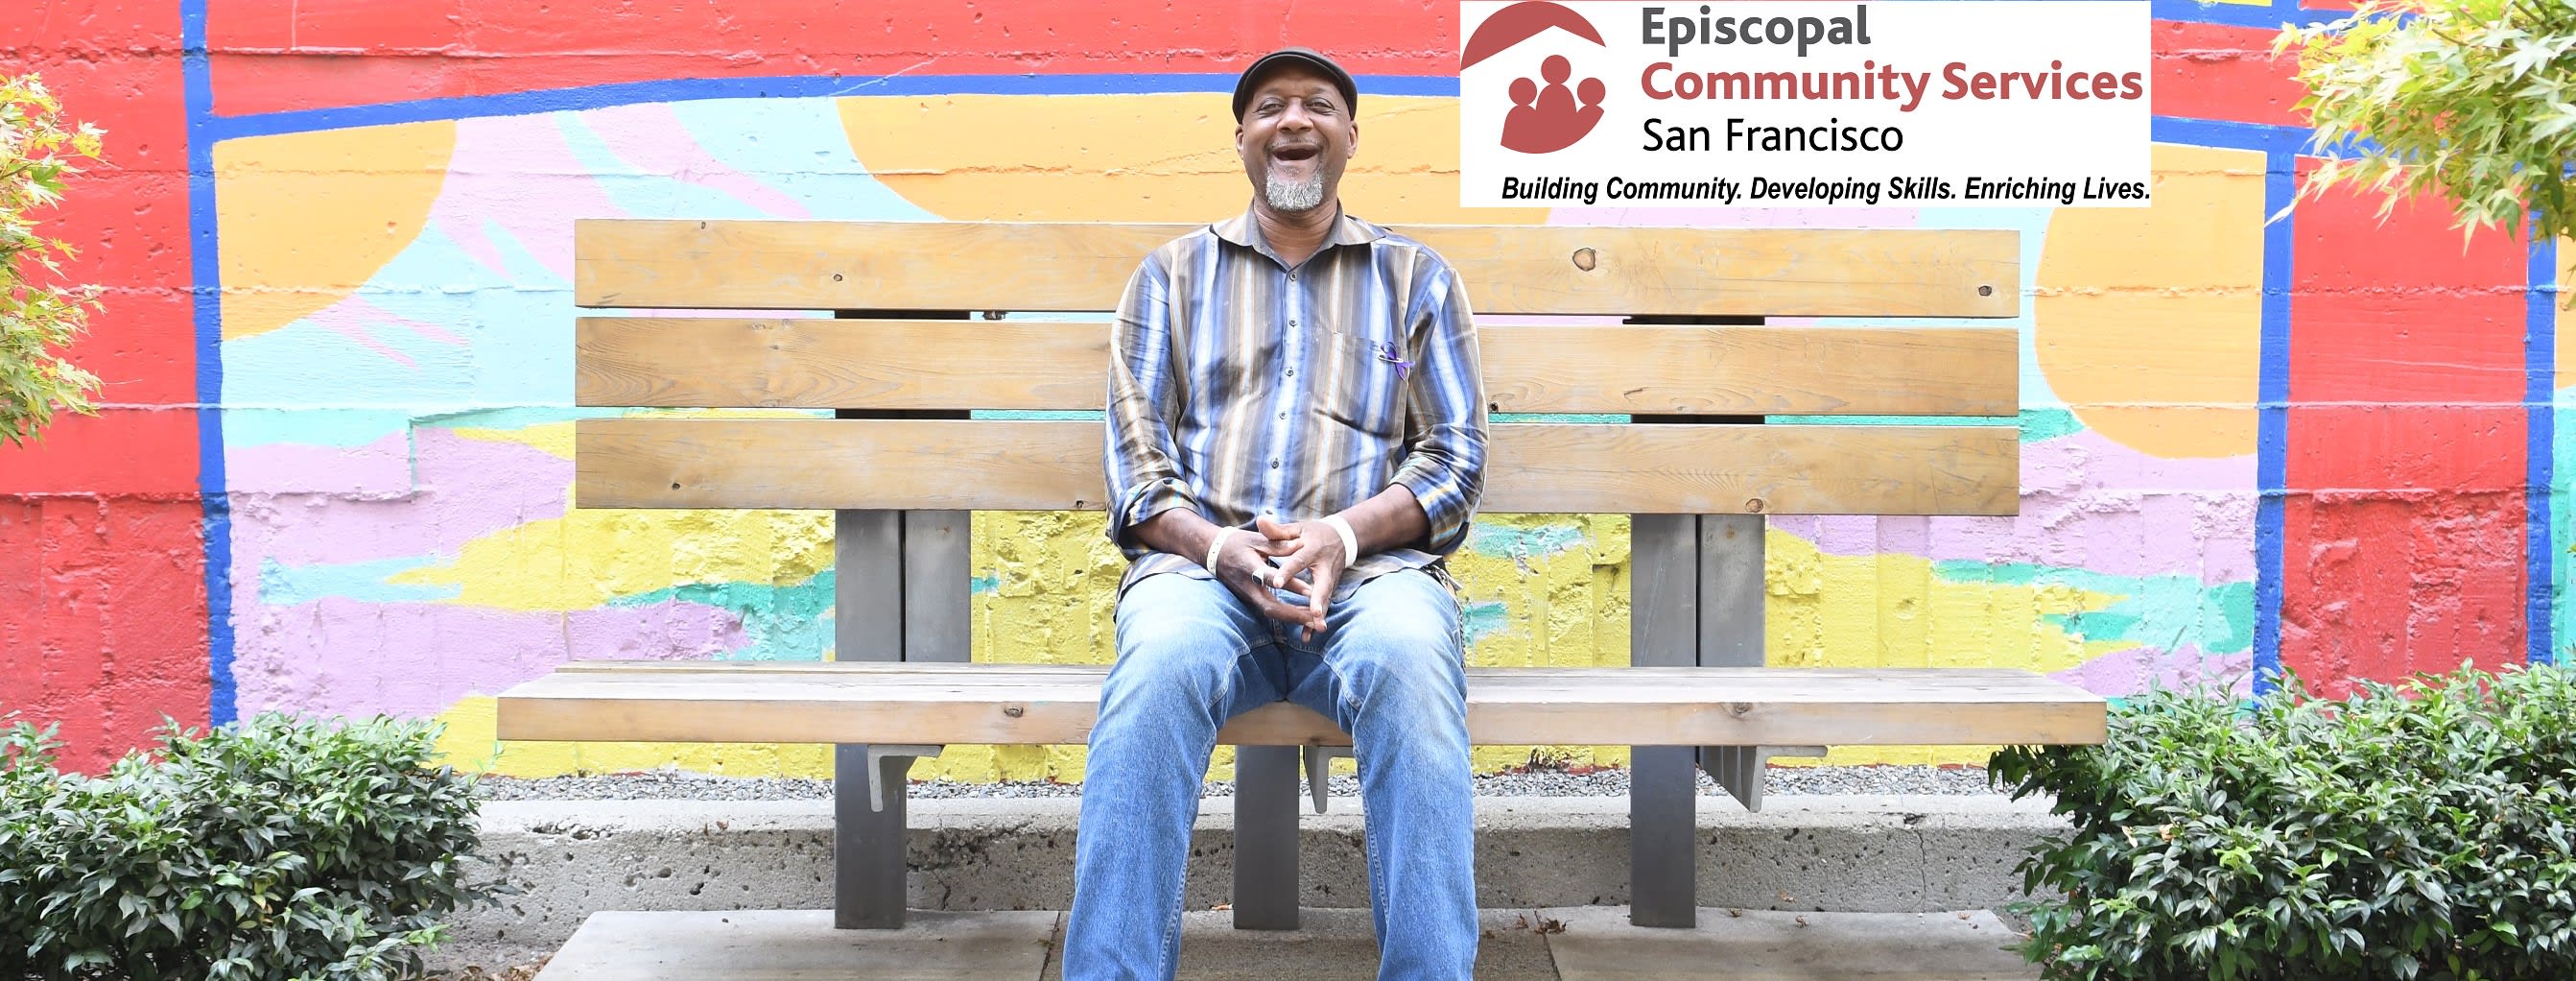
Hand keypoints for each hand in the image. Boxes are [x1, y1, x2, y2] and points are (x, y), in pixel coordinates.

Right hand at [1204, 526, 1321, 632]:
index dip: (1289, 584)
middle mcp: (1249, 587)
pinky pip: (1271, 610)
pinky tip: (1304, 616)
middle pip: (1272, 608)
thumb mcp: (1256, 539)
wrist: (1212, 553)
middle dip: (1295, 616)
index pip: (1271, 579)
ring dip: (1294, 618)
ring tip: (1316, 623)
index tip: (1310, 591)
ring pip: (1273, 613)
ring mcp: (1249, 596)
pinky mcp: (1251, 599)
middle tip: (1317, 621)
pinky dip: (1288, 614)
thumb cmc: (1236, 543)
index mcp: (1250, 568)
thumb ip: (1278, 544)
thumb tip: (1299, 545)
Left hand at [1256, 515, 1349, 640]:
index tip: (1277, 582)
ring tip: (1315, 631)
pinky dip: (1315, 621)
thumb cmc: (1313, 533)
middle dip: (1318, 600)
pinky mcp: (1329, 590)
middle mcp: (1325, 567)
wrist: (1341, 538)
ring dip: (1319, 616)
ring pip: (1325, 600)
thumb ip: (1278, 530)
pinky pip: (1322, 607)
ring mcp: (1330, 580)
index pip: (1299, 560)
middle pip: (1322, 585)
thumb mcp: (1297, 528)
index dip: (1288, 571)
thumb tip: (1259, 520)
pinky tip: (1308, 636)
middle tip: (1314, 613)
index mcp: (1313, 549)